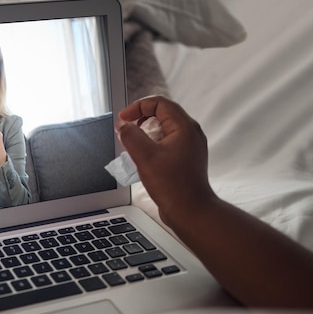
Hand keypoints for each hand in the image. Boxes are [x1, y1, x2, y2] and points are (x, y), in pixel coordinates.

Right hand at [115, 96, 216, 224]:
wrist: (190, 211)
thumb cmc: (173, 186)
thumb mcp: (144, 157)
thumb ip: (130, 136)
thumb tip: (122, 125)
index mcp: (184, 127)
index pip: (159, 103)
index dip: (137, 107)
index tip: (123, 119)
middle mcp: (190, 133)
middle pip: (162, 114)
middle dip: (140, 120)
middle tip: (127, 132)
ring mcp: (189, 147)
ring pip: (163, 130)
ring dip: (145, 134)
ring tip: (134, 148)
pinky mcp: (185, 159)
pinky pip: (166, 143)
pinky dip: (152, 146)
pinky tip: (143, 160)